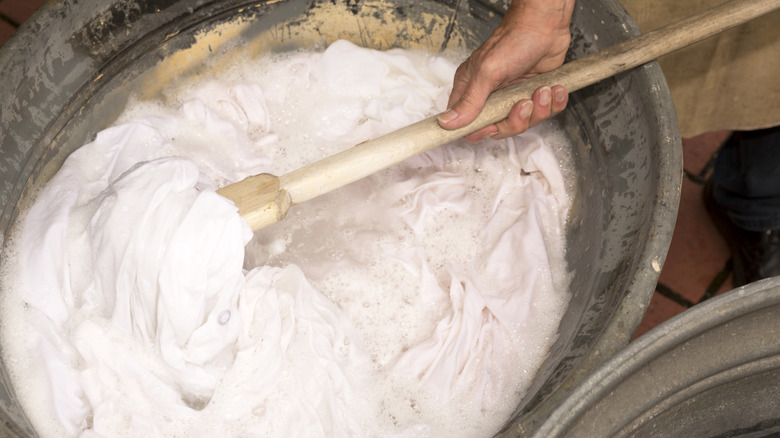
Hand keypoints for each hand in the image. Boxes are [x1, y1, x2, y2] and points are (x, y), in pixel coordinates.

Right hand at [438, 0, 574, 141]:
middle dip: (516, 120)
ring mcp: (513, 97)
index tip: (493, 125)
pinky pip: (544, 114)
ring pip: (523, 123)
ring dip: (539, 109)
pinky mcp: (533, 95)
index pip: (468, 126)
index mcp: (471, 90)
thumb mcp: (487, 71)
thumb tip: (447, 123)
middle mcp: (491, 96)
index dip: (481, 131)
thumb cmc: (514, 39)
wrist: (545, 25)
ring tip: (542, 90)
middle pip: (499, 129)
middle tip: (524, 102)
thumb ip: (469, 101)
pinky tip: (553, 88)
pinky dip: (553, 104)